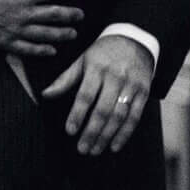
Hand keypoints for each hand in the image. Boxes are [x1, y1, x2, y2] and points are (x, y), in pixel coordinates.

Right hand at [0, 0, 82, 57]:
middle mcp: (25, 13)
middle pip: (55, 15)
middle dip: (70, 15)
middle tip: (80, 15)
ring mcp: (15, 29)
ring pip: (45, 34)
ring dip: (62, 34)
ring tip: (73, 34)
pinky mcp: (4, 41)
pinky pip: (27, 49)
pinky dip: (41, 50)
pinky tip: (51, 51)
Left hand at [46, 32, 153, 155]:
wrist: (135, 40)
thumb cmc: (103, 53)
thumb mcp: (82, 60)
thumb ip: (65, 79)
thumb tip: (44, 94)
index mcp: (97, 68)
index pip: (85, 95)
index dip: (77, 114)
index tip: (69, 131)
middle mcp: (116, 77)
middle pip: (103, 109)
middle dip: (92, 131)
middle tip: (82, 148)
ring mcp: (132, 85)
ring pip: (119, 116)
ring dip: (107, 136)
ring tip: (94, 150)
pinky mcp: (144, 92)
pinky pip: (135, 116)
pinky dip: (125, 134)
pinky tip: (114, 146)